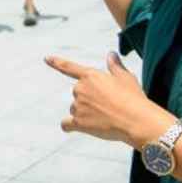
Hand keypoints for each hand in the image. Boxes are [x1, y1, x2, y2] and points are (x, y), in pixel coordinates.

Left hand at [46, 53, 167, 147]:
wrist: (136, 120)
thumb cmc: (133, 98)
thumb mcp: (126, 78)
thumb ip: (115, 66)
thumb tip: (111, 54)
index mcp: (90, 76)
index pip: (69, 67)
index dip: (57, 62)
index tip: (46, 58)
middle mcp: (80, 89)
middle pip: (78, 94)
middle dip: (89, 100)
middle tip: (108, 107)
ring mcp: (78, 105)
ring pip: (75, 109)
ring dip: (85, 113)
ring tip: (105, 118)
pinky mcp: (78, 122)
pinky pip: (66, 124)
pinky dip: (69, 126)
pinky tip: (75, 128)